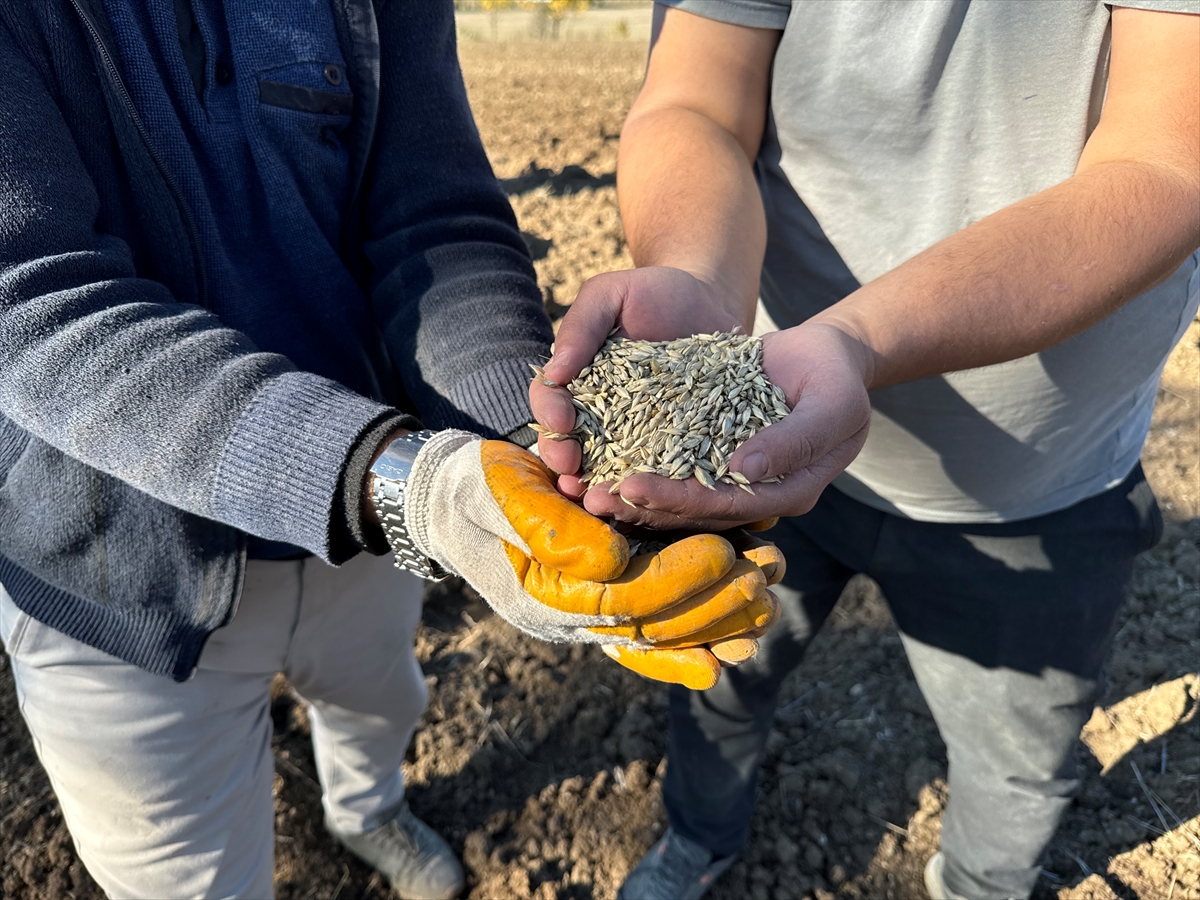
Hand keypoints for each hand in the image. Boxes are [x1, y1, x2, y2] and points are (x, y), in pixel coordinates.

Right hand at [401, 431, 782, 687]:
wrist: (455, 503)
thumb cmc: (476, 490)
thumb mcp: (502, 492)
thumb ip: (550, 524)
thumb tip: (611, 559)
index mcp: (542, 594)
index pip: (619, 593)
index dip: (675, 576)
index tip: (723, 552)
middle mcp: (569, 618)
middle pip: (650, 623)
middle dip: (711, 604)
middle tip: (764, 580)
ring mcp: (587, 617)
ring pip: (658, 633)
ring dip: (715, 626)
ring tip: (767, 609)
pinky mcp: (602, 603)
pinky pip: (648, 636)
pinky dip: (688, 646)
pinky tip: (727, 653)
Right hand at [529, 266, 747, 489]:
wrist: (712, 303)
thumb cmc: (657, 291)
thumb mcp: (613, 293)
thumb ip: (581, 325)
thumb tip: (554, 371)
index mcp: (576, 379)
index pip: (549, 400)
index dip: (548, 415)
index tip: (561, 423)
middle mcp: (597, 411)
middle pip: (567, 442)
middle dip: (563, 458)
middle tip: (571, 468)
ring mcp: (632, 432)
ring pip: (604, 464)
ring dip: (595, 483)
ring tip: (596, 497)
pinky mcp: (669, 446)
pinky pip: (653, 469)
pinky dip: (646, 486)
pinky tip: (646, 499)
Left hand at [571, 319, 872, 529]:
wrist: (826, 353)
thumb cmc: (836, 376)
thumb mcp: (834, 403)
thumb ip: (795, 439)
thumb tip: (744, 468)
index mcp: (788, 491)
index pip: (728, 505)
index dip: (680, 501)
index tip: (634, 489)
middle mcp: (756, 492)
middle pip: (695, 509)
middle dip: (644, 505)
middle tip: (594, 497)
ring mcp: (733, 473)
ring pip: (679, 493)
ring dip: (634, 495)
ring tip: (586, 488)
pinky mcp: (714, 450)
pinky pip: (673, 464)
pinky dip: (640, 463)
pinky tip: (601, 459)